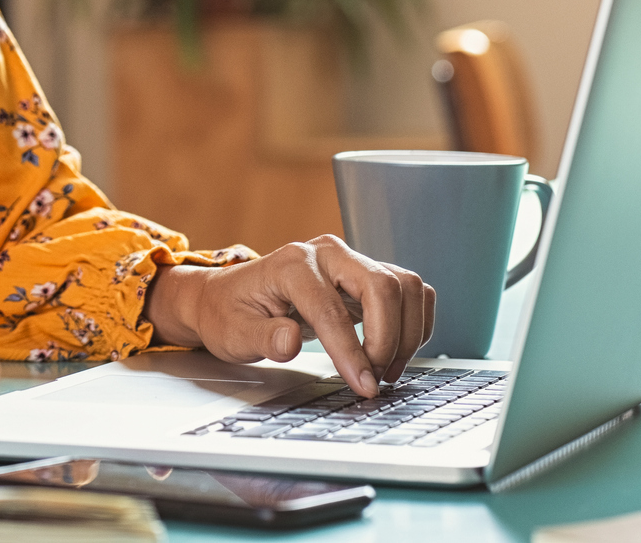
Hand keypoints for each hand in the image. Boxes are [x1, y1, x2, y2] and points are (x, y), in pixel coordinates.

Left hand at [143, 238, 433, 397]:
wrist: (227, 297)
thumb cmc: (230, 314)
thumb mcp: (234, 333)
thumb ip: (262, 338)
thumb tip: (289, 342)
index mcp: (293, 264)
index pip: (332, 309)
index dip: (352, 352)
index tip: (364, 386)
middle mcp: (327, 254)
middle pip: (382, 285)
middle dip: (387, 338)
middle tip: (376, 378)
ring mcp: (349, 262)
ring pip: (404, 285)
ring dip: (406, 331)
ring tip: (386, 369)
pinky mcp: (364, 276)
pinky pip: (409, 291)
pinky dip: (414, 322)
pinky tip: (398, 350)